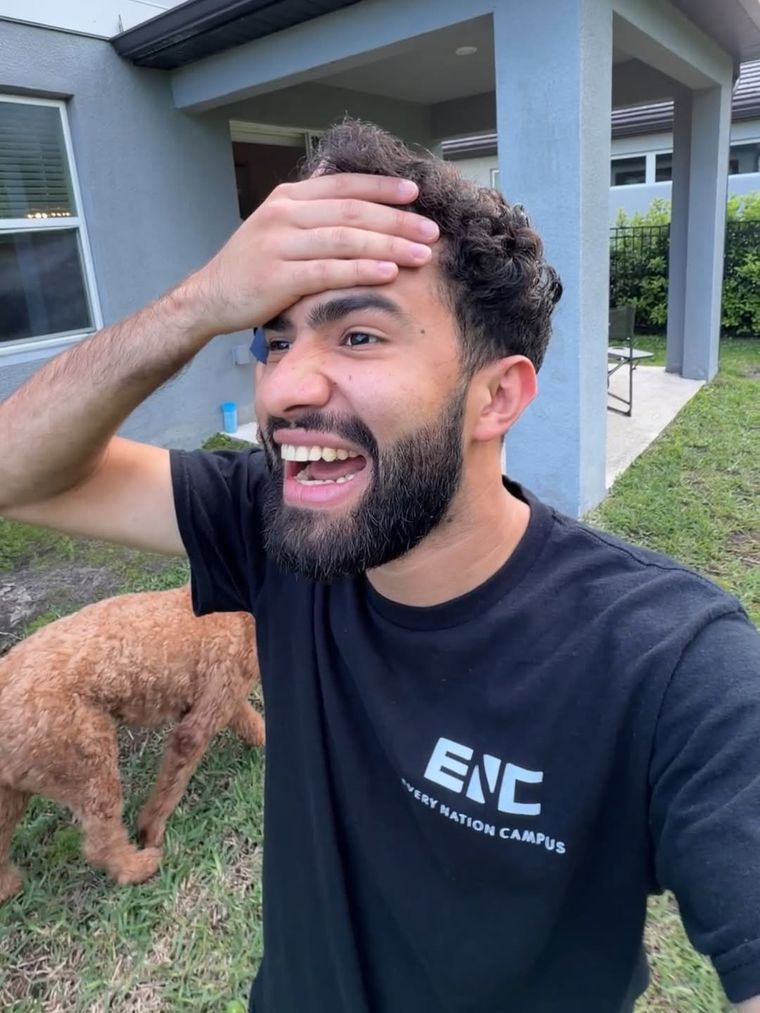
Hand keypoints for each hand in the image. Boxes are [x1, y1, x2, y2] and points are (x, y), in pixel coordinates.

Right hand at [184, 173, 438, 336]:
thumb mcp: (278, 225)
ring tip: (422, 253)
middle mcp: (284, 214)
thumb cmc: (251, 266)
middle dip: (398, 221)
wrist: (210, 297)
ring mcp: (279, 244)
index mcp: (288, 198)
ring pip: (346, 239)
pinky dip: (363, 271)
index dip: (382, 189)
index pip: (344, 186)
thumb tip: (341, 181)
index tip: (416, 194)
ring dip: (390, 245)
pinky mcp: (278, 277)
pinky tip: (389, 272)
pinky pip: (330, 271)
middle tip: (431, 230)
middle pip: (353, 212)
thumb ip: (310, 207)